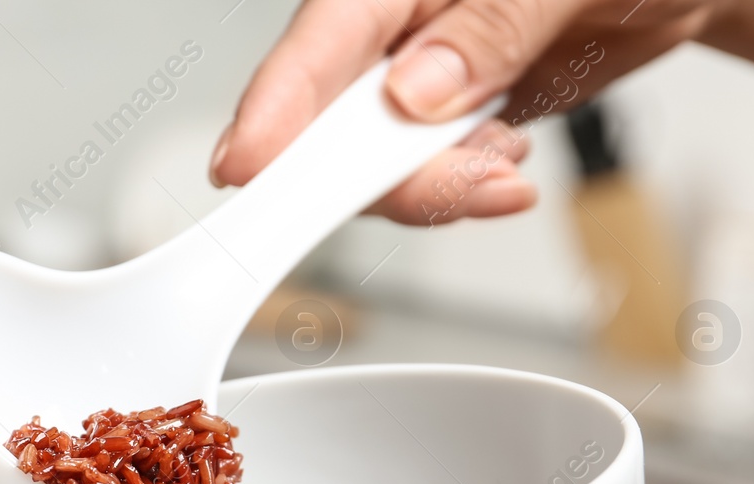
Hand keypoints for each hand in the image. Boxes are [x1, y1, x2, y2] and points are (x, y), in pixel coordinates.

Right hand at [213, 0, 732, 225]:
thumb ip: (494, 27)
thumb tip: (417, 90)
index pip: (321, 39)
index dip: (274, 109)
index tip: (246, 169)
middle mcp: (396, 24)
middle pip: (335, 121)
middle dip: (389, 173)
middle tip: (469, 185)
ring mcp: (418, 73)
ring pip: (374, 161)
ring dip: (436, 187)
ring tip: (506, 170)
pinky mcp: (446, 115)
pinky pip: (422, 173)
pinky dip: (460, 188)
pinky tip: (503, 165)